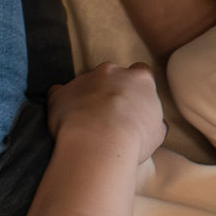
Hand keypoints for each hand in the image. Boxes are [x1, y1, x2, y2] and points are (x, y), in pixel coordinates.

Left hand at [47, 62, 165, 164]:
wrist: (100, 143)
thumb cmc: (134, 139)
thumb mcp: (157, 133)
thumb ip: (155, 122)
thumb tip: (155, 125)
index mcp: (140, 79)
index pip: (142, 72)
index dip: (136, 87)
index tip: (133, 102)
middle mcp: (113, 72)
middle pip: (112, 75)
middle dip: (110, 90)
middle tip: (110, 114)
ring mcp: (85, 79)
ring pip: (85, 84)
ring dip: (86, 97)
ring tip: (87, 124)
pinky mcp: (61, 92)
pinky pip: (59, 94)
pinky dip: (61, 104)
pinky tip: (65, 121)